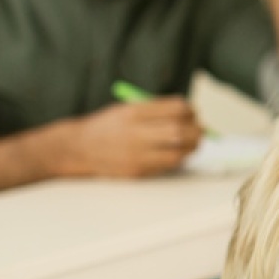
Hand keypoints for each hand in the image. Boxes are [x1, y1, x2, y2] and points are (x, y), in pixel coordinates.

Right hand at [63, 98, 201, 177]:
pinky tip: (178, 153)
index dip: (190, 110)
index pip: (176, 109)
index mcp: (134, 111)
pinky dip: (179, 158)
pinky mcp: (137, 170)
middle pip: (180, 131)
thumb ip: (155, 110)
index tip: (191, 112)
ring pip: (179, 151)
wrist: (78, 148)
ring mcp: (136, 153)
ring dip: (192, 147)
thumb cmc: (107, 126)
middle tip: (199, 129)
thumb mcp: (127, 108)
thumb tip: (188, 113)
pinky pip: (168, 165)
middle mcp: (135, 132)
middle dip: (196, 130)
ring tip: (193, 142)